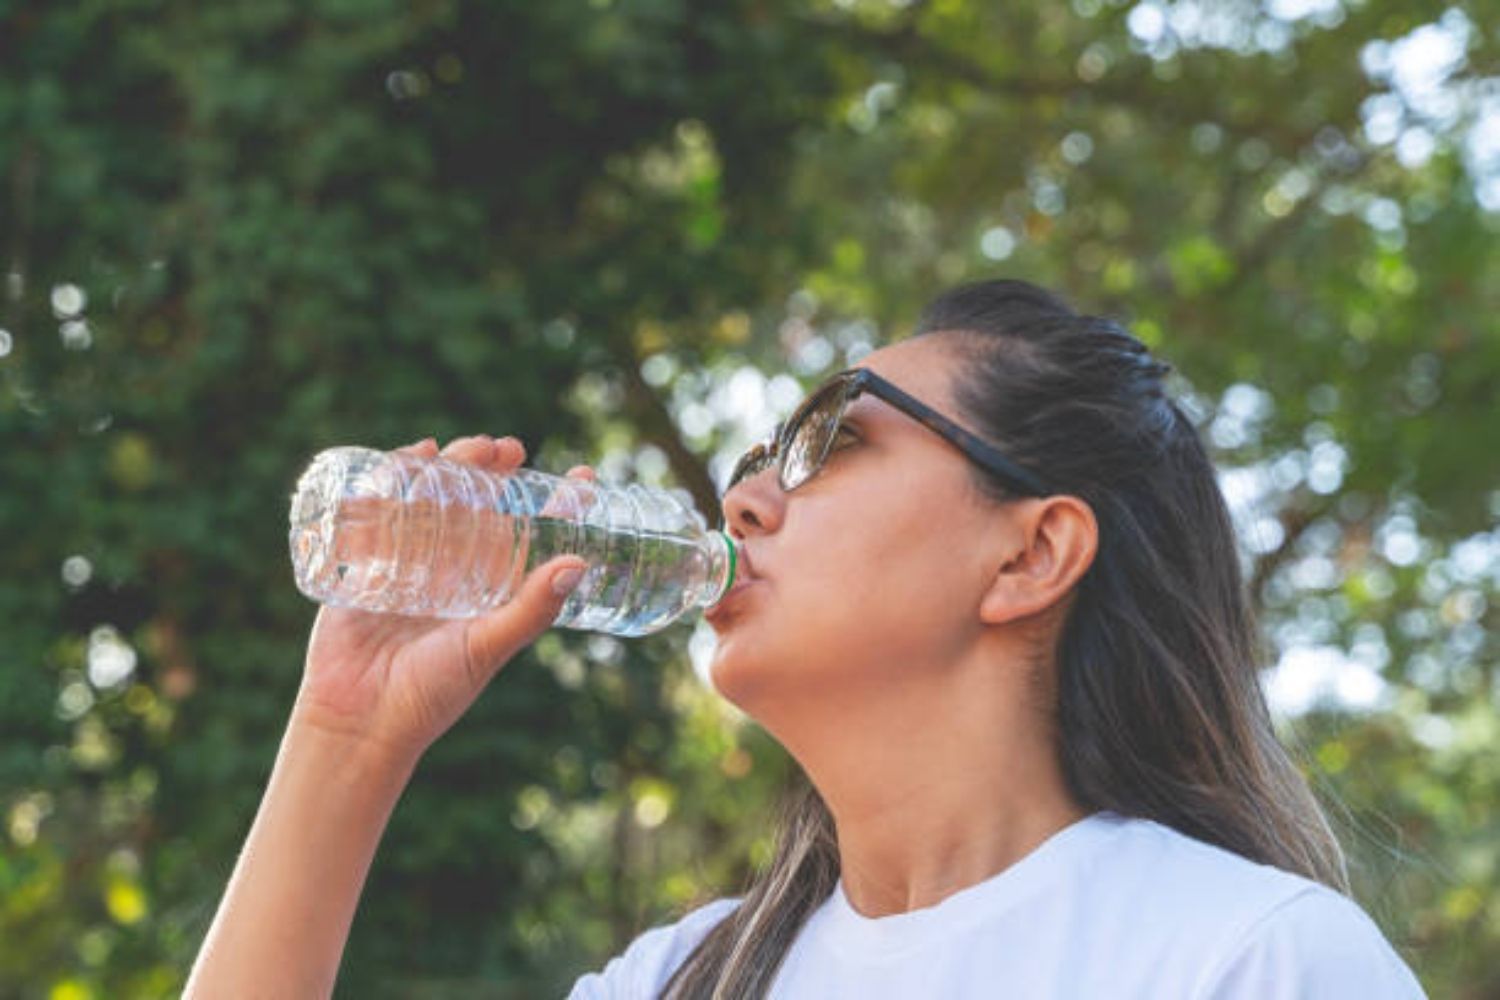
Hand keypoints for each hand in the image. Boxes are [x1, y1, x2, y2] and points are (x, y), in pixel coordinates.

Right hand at [292, 435, 596, 762]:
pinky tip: (411, 457)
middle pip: (481, 502)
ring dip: (452, 465)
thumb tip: (578, 564)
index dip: (558, 503)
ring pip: (435, 498)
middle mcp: (455, 570)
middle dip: (496, 469)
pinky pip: (382, 510)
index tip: (585, 474)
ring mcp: (410, 562)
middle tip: (510, 449)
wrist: (358, 721)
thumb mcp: (488, 647)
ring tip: (469, 449)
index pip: (532, 534)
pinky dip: (394, 477)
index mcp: (491, 589)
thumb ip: (530, 611)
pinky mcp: (367, 562)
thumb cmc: (430, 694)